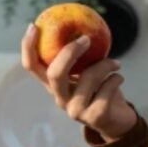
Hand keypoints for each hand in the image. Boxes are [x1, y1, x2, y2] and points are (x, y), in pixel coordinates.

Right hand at [20, 23, 136, 141]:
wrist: (119, 121)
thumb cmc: (101, 90)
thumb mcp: (87, 71)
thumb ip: (81, 56)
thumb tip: (81, 25)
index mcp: (54, 85)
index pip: (31, 67)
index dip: (28, 47)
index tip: (34, 26)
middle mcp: (60, 98)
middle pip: (55, 74)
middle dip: (70, 52)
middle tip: (86, 39)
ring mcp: (76, 110)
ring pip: (88, 78)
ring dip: (105, 65)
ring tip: (116, 63)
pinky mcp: (95, 117)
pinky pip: (106, 89)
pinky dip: (116, 79)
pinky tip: (119, 78)